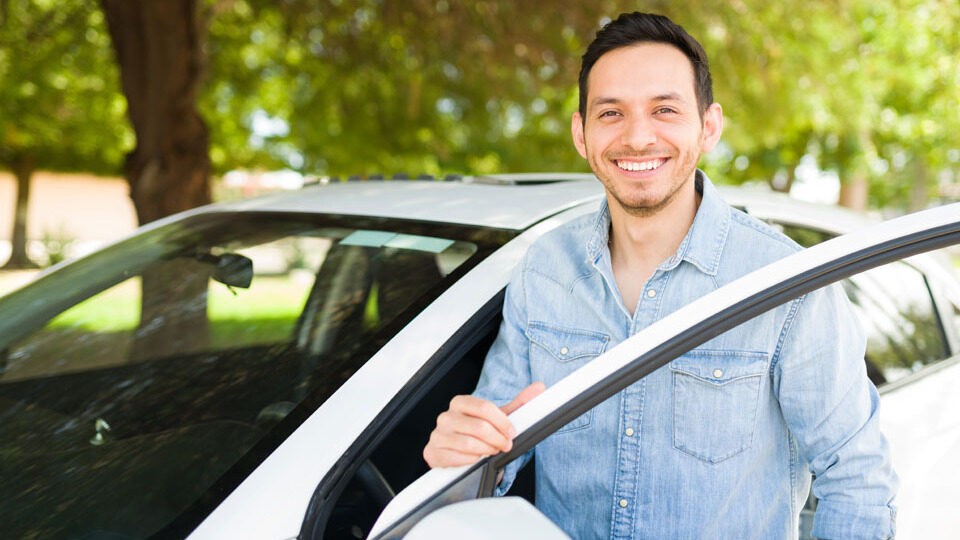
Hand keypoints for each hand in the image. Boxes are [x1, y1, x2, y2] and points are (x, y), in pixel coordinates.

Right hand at [423, 382, 545, 467]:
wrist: (458, 451)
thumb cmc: (478, 432)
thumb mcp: (499, 417)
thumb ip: (519, 403)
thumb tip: (539, 387)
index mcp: (460, 403)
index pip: (484, 407)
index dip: (502, 422)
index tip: (511, 432)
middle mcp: (446, 416)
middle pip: (479, 427)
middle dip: (497, 439)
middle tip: (504, 446)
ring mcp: (437, 434)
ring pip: (469, 444)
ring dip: (486, 451)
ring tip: (491, 452)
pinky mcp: (432, 452)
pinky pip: (456, 458)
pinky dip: (471, 461)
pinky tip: (476, 460)